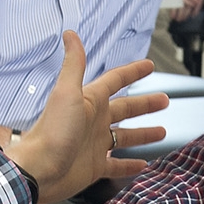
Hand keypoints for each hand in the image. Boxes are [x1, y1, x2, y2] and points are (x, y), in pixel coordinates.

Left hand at [4, 31, 170, 202]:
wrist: (39, 169)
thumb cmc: (51, 131)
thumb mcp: (67, 92)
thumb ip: (74, 64)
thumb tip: (70, 34)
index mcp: (90, 101)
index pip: (115, 81)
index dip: (132, 72)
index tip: (149, 65)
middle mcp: (93, 121)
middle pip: (126, 109)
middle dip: (145, 104)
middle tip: (164, 100)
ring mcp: (94, 144)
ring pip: (125, 136)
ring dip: (143, 134)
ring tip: (161, 132)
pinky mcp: (94, 166)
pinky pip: (117, 165)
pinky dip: (130, 165)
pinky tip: (143, 165)